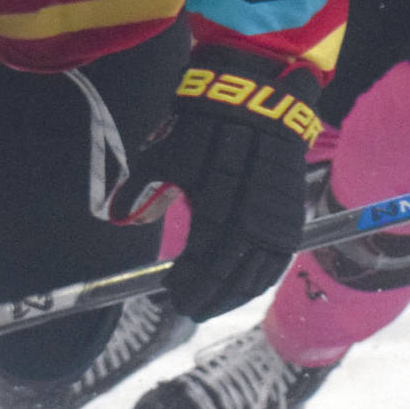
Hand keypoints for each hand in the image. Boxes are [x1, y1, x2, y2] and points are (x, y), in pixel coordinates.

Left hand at [112, 48, 317, 320]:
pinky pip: (278, 261)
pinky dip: (260, 280)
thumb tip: (117, 217)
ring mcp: (274, 219)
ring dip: (232, 296)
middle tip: (187, 308)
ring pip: (255, 274)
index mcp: (213, 204)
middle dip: (206, 296)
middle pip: (227, 274)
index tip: (169, 293)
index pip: (200, 260)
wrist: (255, 100)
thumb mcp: (163, 155)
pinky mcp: (292, 215)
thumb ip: (141, 190)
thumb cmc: (202, 128)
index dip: (186, 283)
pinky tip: (243, 288)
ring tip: (211, 304)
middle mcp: (248, 217)